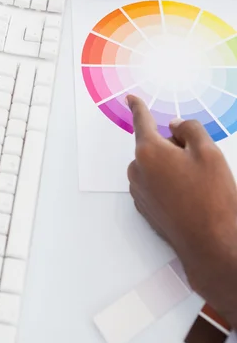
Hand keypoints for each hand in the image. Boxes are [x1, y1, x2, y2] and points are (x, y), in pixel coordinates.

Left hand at [127, 95, 236, 321]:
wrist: (211, 244)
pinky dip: (169, 185)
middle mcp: (137, 170)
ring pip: (155, 166)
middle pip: (155, 145)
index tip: (130, 98)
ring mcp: (139, 191)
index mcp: (148, 151)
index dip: (138, 107)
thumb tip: (174, 126)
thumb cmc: (211, 199)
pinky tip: (189, 198)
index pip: (142, 121)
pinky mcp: (144, 207)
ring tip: (196, 187)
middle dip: (174, 148)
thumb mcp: (209, 152)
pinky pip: (155, 185)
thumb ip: (189, 129)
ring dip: (172, 168)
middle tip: (199, 166)